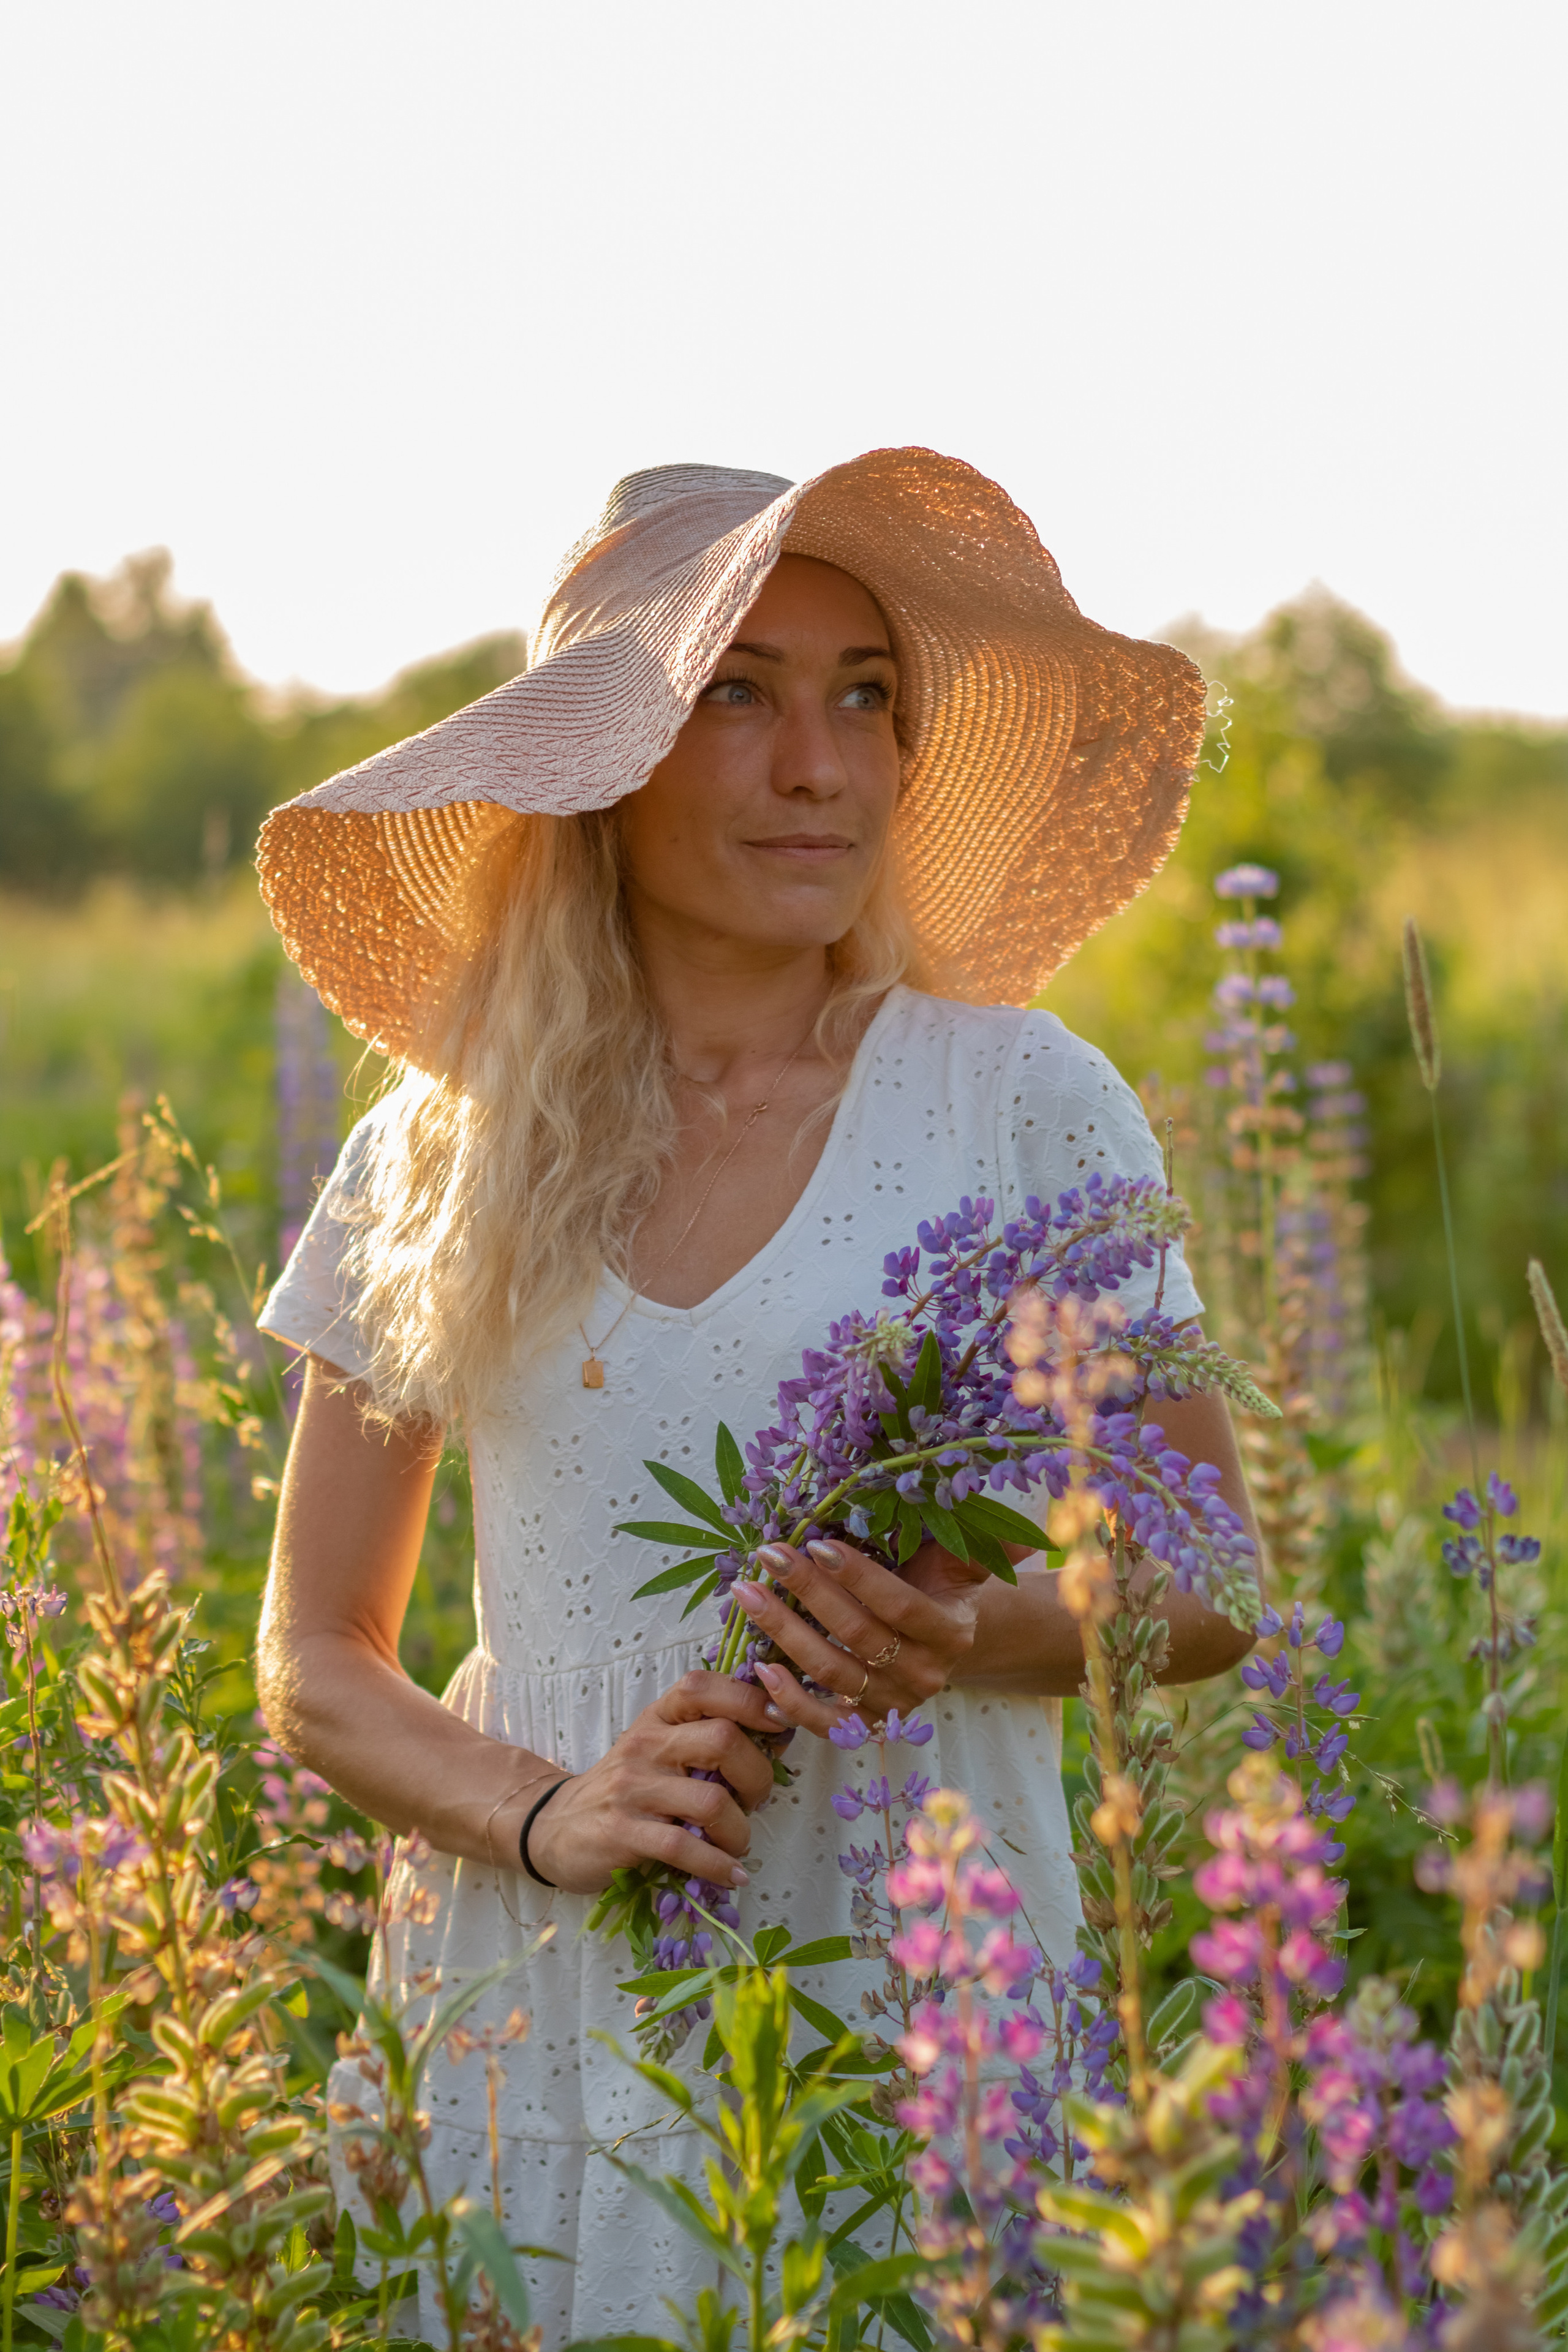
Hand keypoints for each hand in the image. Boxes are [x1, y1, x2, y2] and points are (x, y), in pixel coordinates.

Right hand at [524, 1671, 777, 1895]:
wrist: (555, 1826)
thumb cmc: (626, 1787)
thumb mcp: (658, 1747)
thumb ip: (706, 1736)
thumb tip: (778, 1733)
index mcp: (658, 1717)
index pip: (704, 1687)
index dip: (750, 1700)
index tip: (779, 1724)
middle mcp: (646, 1744)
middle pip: (723, 1739)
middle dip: (759, 1775)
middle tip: (756, 1800)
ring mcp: (633, 1788)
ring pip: (711, 1800)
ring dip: (740, 1830)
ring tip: (738, 1844)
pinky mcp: (623, 1833)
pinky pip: (685, 1849)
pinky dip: (718, 1865)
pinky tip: (732, 1875)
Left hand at [731, 1536, 990, 1738]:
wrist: (943, 1637)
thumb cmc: (943, 1584)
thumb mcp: (963, 1559)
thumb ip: (980, 1543)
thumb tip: (1022, 1536)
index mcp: (951, 1630)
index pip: (899, 1604)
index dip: (857, 1576)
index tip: (816, 1544)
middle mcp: (924, 1673)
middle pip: (857, 1635)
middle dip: (806, 1592)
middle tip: (768, 1556)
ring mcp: (893, 1703)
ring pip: (832, 1671)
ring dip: (783, 1633)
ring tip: (747, 1594)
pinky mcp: (865, 1725)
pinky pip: (823, 1721)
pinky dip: (787, 1701)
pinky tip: (758, 1669)